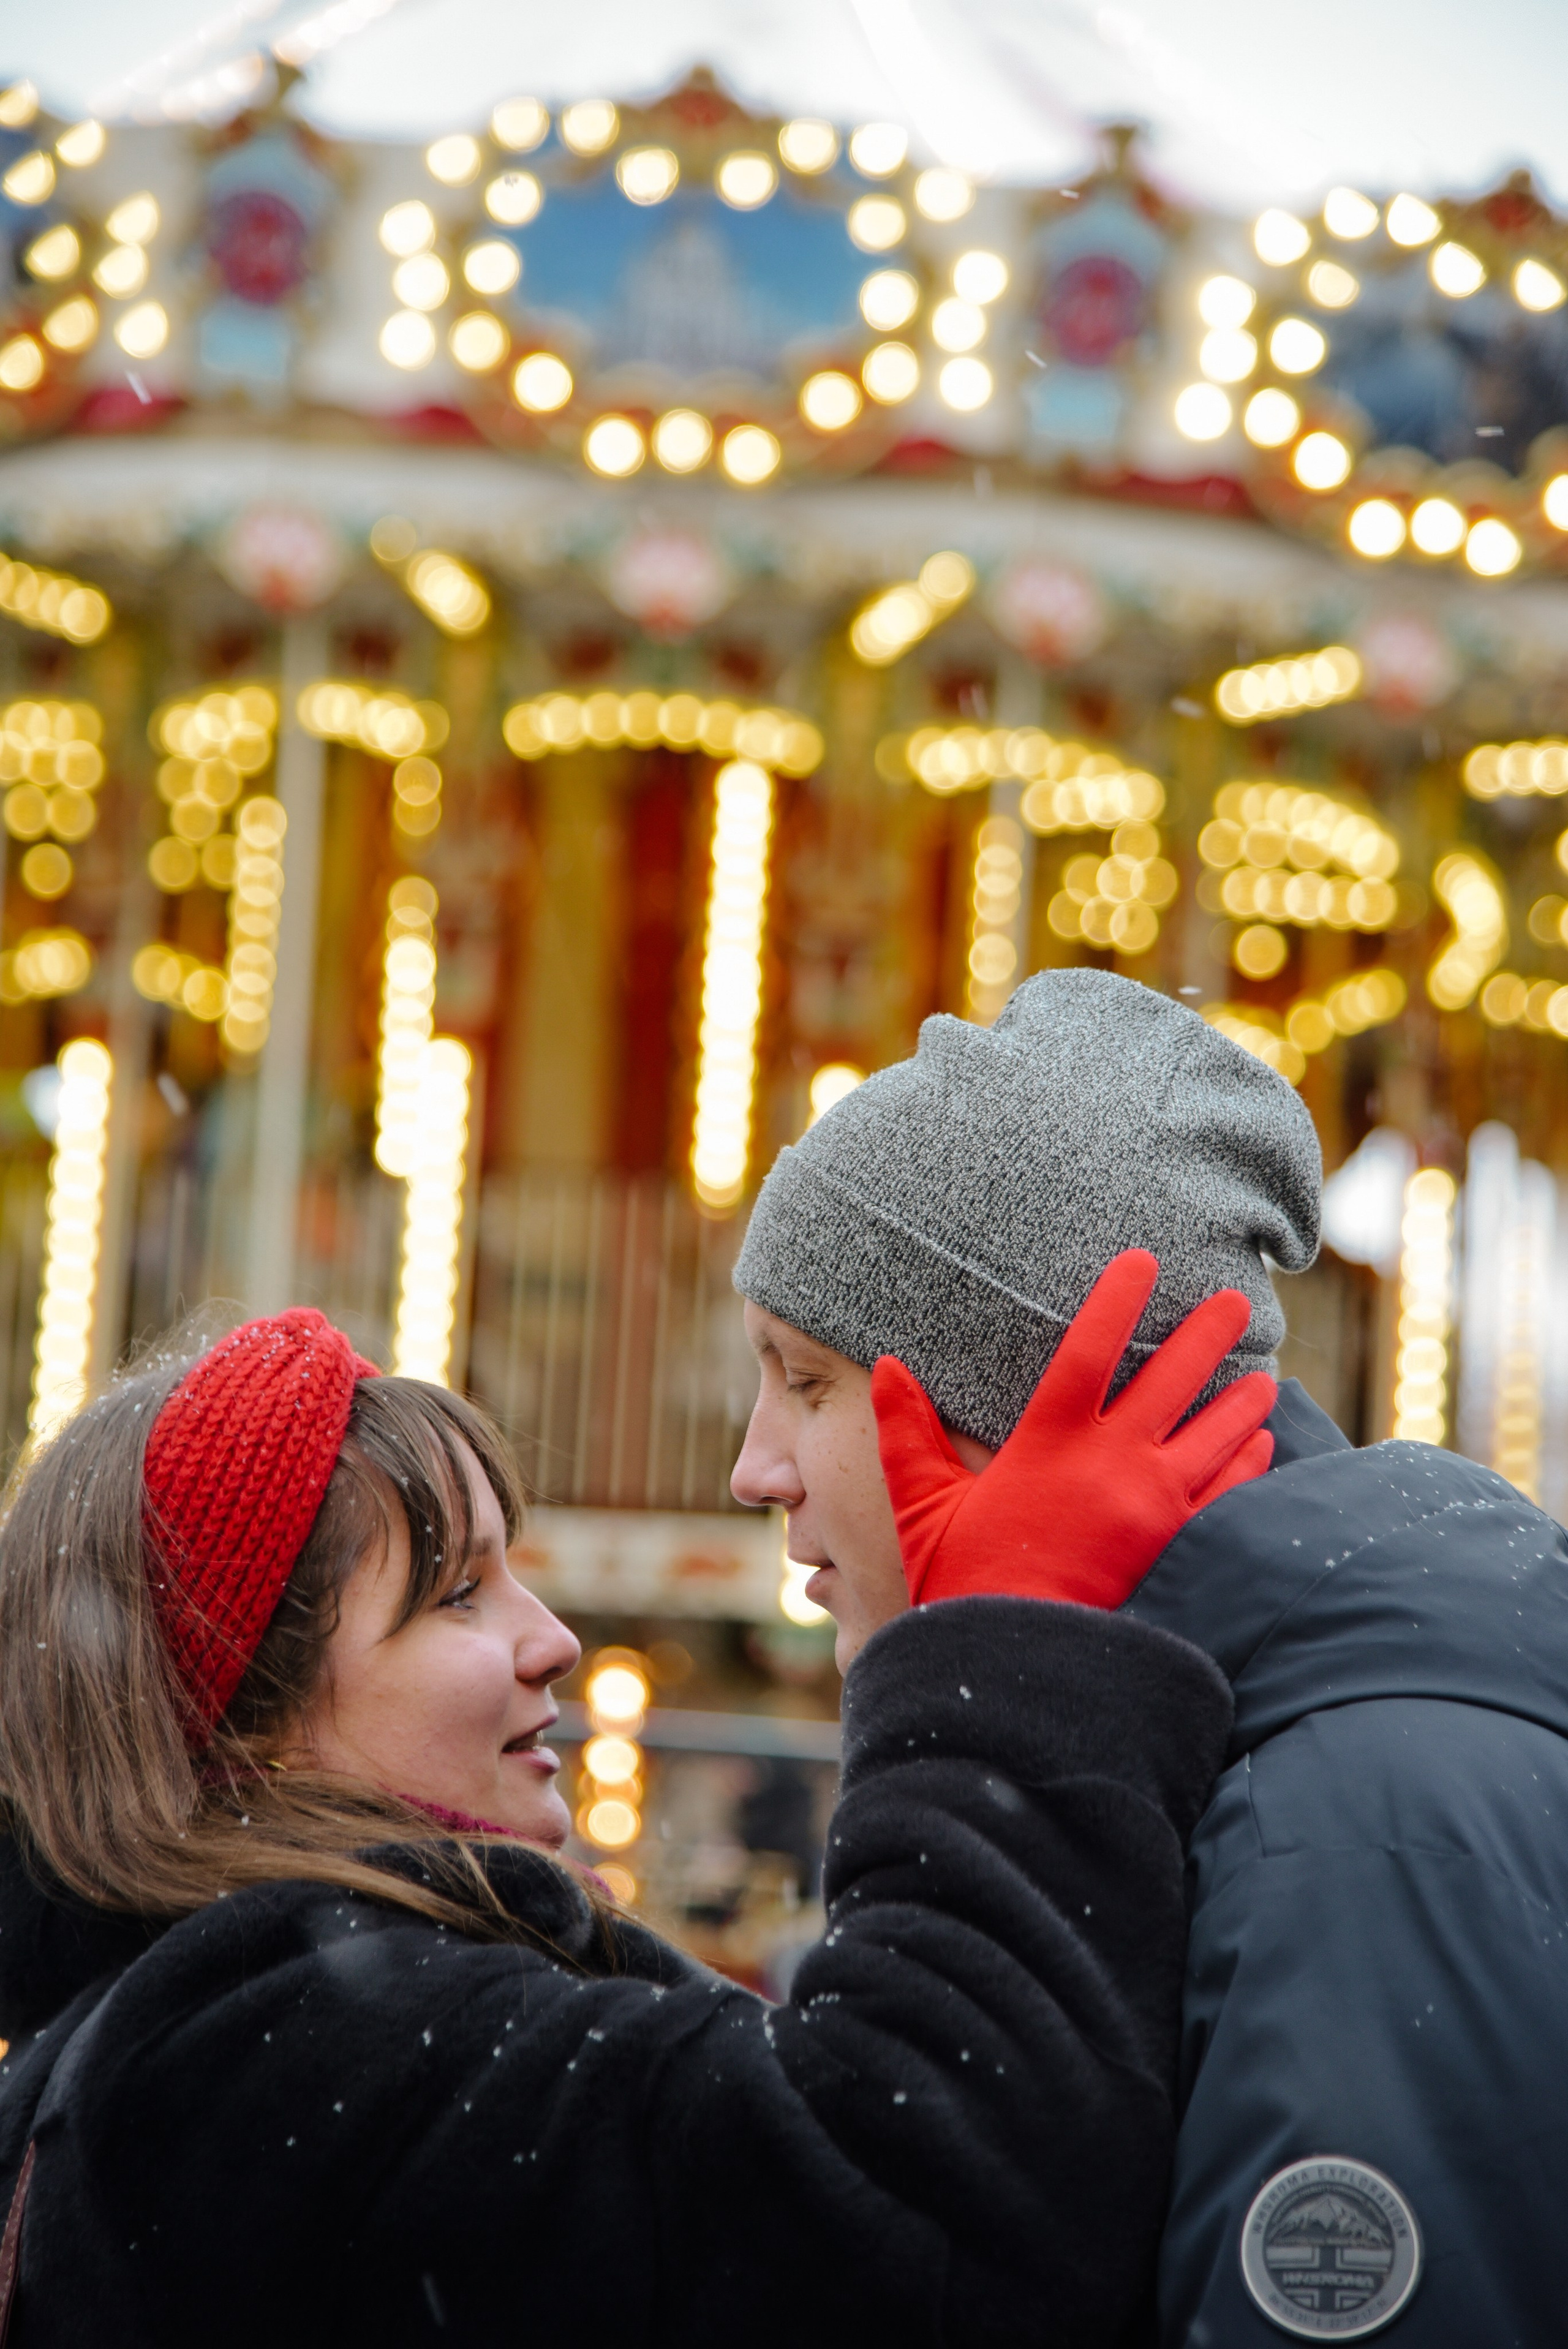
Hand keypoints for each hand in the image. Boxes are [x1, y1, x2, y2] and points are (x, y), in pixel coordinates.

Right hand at [871, 1249, 1274, 1610]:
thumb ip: (908, 1434)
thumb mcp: (924, 1507)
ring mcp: (1153, 1506)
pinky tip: (1259, 1444)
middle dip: (1207, 1334)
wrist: (1021, 1669)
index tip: (1143, 1261)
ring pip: (1216, 1433)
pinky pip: (1228, 1492)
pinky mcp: (1176, 1547)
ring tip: (1262, 1375)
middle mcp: (1111, 1465)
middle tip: (1234, 1301)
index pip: (1091, 1349)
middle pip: (1173, 1378)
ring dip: (1241, 1399)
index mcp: (1048, 1444)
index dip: (1117, 1298)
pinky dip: (1247, 1462)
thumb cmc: (963, 1587)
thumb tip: (886, 1367)